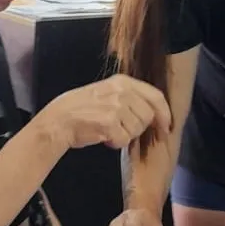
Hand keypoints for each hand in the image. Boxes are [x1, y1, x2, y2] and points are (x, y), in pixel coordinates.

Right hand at [39, 74, 170, 151]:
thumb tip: (153, 112)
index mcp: (122, 82)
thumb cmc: (81, 110)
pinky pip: (123, 140)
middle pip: (148, 116)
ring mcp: (116, 106)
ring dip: (124, 135)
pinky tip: (102, 137)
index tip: (166, 126)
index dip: (164, 113)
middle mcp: (121, 91)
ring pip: (137, 130)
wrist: (58, 121)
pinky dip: (114, 143)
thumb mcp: (106, 93)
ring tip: (107, 130)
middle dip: (137, 127)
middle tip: (120, 129)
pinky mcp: (109, 122)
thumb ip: (129, 97)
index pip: (155, 96)